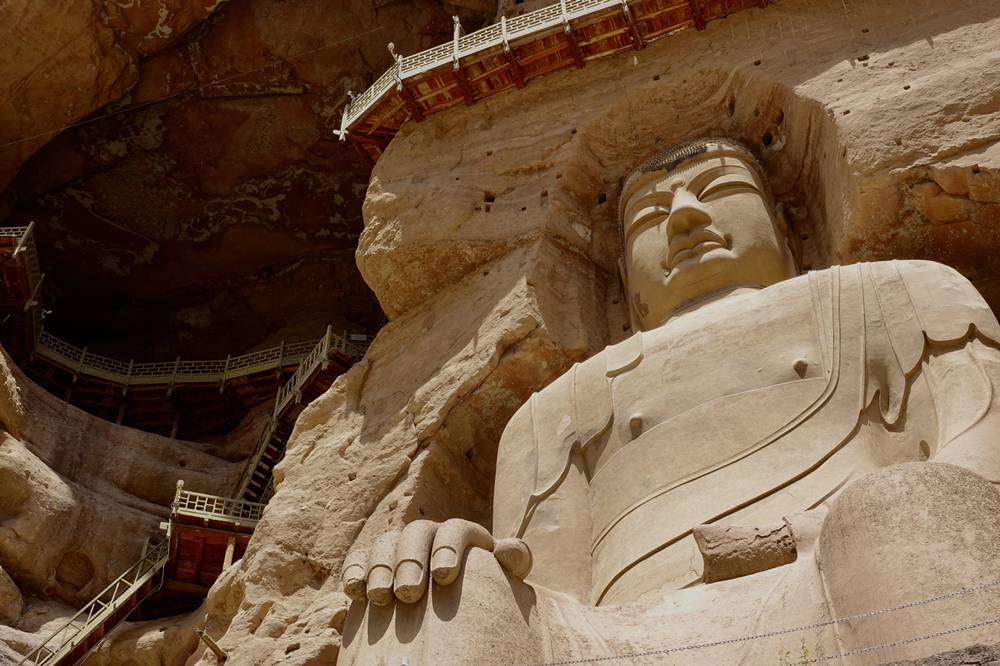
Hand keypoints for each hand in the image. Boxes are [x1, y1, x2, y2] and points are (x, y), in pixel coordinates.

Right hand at [341, 519, 531, 604]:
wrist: (459, 600)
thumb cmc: (485, 589)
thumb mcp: (506, 576)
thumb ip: (515, 559)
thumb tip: (505, 551)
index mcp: (461, 535)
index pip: (455, 529)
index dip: (448, 547)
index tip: (444, 575)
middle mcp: (428, 535)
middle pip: (415, 534)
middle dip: (410, 561)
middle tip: (410, 593)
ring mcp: (399, 547)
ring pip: (385, 544)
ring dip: (380, 567)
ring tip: (382, 596)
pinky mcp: (374, 563)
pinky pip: (358, 558)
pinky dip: (354, 570)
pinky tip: (353, 591)